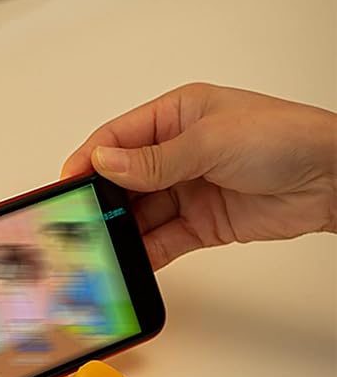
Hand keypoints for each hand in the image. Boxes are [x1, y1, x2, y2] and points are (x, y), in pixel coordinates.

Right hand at [62, 83, 336, 269]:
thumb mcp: (210, 141)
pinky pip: (162, 239)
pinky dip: (145, 251)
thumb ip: (154, 160)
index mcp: (175, 116)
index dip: (89, 159)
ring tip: (101, 246)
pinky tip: (130, 260)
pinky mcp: (200, 223)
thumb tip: (105, 163)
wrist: (334, 180)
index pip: (117, 137)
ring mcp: (186, 189)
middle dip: (101, 200)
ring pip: (139, 213)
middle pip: (123, 179)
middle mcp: (175, 152)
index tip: (67, 184)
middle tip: (80, 222)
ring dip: (121, 230)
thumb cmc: (283, 138)